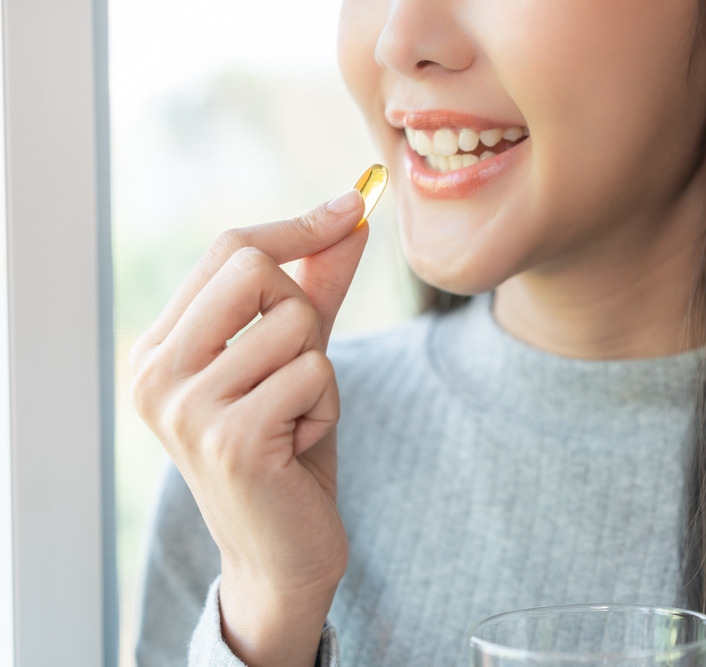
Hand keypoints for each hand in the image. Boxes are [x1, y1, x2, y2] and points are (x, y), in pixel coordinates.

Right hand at [130, 190, 366, 666]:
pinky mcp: (230, 439)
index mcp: (161, 347)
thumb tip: (354, 216)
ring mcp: (186, 406)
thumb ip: (317, 288)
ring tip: (295, 419)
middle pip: (257, 270)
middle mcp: (156, 372)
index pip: (229, 249)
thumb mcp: (296, 359)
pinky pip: (314, 373)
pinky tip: (298, 446)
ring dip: (320, 373)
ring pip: (295, 323)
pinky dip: (326, 406)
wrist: (280, 554)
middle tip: (296, 374)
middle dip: (304, 314)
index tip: (354, 206)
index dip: (298, 226)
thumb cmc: (286, 451)